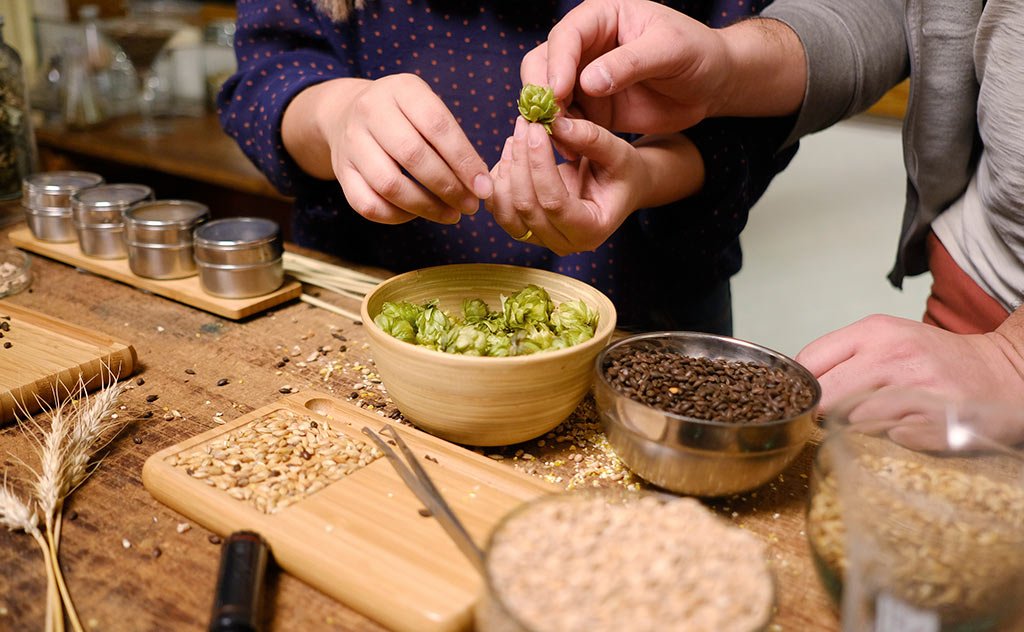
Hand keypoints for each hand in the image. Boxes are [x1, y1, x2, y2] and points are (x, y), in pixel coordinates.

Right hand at [292, 74, 492, 224]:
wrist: (347, 113)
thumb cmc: (404, 116)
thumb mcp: (427, 109)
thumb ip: (453, 140)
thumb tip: (480, 184)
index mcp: (402, 89)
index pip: (437, 126)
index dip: (464, 161)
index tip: (483, 187)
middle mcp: (371, 111)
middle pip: (413, 156)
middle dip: (448, 187)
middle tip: (471, 206)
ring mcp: (351, 142)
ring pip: (389, 184)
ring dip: (426, 207)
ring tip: (451, 215)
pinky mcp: (341, 171)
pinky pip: (368, 204)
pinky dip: (397, 216)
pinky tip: (418, 214)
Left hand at [485, 115, 652, 254]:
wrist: (617, 189)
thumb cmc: (622, 173)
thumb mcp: (619, 153)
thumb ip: (591, 138)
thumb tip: (555, 123)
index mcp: (591, 230)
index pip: (554, 203)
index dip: (540, 164)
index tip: (535, 129)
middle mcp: (563, 243)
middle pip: (526, 206)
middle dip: (520, 161)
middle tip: (523, 124)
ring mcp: (541, 239)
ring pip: (505, 211)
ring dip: (506, 169)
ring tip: (516, 137)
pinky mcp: (524, 228)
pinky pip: (498, 208)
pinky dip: (498, 179)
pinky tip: (511, 153)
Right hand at [521, 0, 804, 133]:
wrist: (712, 84)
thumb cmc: (697, 53)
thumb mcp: (671, 51)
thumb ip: (630, 63)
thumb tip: (588, 83)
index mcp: (601, 17)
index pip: (566, 36)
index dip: (557, 64)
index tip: (558, 93)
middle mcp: (585, 45)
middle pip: (541, 63)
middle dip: (540, 92)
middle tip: (548, 120)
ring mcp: (584, 77)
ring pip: (547, 95)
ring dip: (548, 118)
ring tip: (560, 140)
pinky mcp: (591, 107)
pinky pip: (565, 121)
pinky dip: (562, 136)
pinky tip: (571, 151)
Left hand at [796, 314, 1023, 446]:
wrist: (1004, 373)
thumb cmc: (933, 359)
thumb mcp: (886, 339)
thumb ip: (842, 356)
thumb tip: (797, 385)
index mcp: (875, 332)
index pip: (809, 361)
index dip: (802, 385)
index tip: (808, 396)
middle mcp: (895, 357)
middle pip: (825, 397)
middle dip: (825, 411)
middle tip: (839, 414)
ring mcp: (917, 391)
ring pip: (854, 422)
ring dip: (858, 427)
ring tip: (881, 418)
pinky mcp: (936, 423)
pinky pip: (889, 440)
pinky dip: (891, 440)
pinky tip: (907, 426)